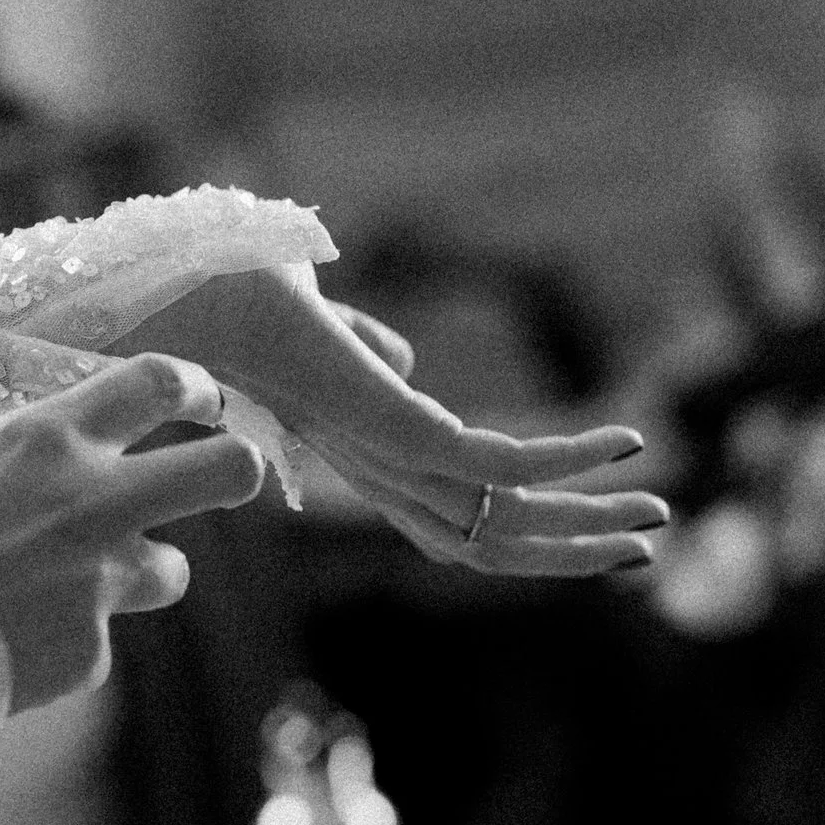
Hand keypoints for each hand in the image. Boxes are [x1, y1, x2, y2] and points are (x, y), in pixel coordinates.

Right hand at [0, 353, 265, 710]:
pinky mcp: (90, 653)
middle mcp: (93, 502)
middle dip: (239, 468)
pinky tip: (6, 644)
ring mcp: (99, 581)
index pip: (160, 382)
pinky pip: (95, 643)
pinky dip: (60, 645)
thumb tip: (70, 449)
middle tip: (227, 474)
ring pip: (172, 570)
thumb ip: (29, 458)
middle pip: (226, 470)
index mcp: (49, 438)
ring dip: (140, 574)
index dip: (196, 388)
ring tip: (71, 588)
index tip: (200, 401)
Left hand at [121, 264, 667, 574]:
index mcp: (360, 453)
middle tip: (651, 539)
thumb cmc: (223, 291)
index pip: (456, 519)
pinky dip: (563, 457)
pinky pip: (492, 462)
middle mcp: (372, 470)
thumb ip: (361, 344)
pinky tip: (619, 443)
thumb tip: (405, 361)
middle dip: (573, 545)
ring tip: (656, 511)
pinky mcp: (385, 425)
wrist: (167, 278)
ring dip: (585, 518)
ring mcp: (377, 453)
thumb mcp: (312, 318)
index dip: (528, 528)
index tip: (596, 522)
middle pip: (488, 540)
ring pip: (500, 519)